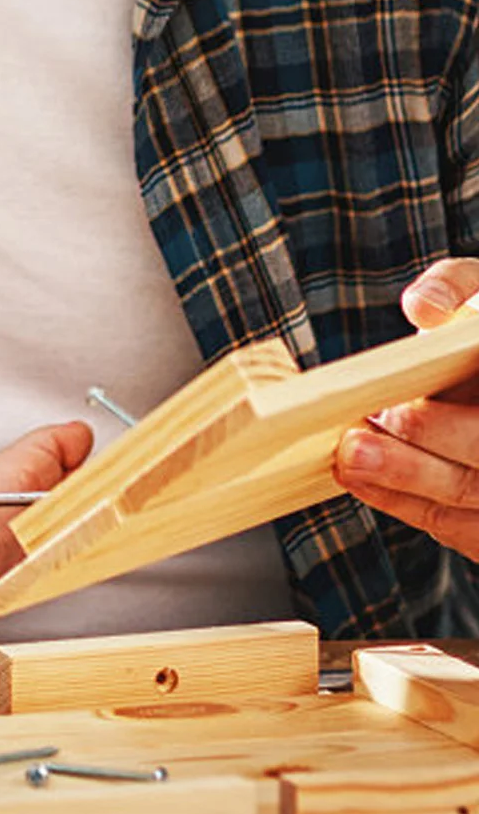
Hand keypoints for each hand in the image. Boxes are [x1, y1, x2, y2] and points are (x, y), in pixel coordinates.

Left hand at [334, 257, 478, 559]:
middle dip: (419, 465)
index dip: (444, 428)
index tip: (390, 411)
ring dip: (408, 489)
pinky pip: (467, 528)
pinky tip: (362, 482)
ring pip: (475, 503)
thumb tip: (421, 307)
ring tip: (348, 463)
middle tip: (354, 447)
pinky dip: (413, 508)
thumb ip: (455, 285)